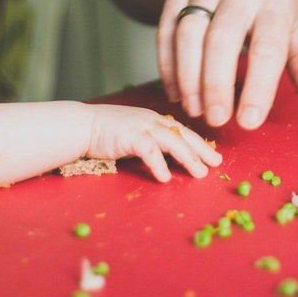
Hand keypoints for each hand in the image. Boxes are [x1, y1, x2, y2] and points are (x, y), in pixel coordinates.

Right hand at [86, 104, 221, 181]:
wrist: (81, 125)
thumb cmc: (105, 132)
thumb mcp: (133, 133)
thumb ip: (150, 141)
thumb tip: (168, 156)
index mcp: (153, 118)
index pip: (182, 130)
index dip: (198, 142)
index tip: (213, 154)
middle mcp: (151, 119)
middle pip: (183, 134)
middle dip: (201, 149)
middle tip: (216, 164)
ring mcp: (141, 126)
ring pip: (172, 141)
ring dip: (188, 158)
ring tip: (199, 173)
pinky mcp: (129, 135)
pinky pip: (149, 151)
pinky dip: (159, 164)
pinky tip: (165, 177)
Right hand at [156, 0, 297, 129]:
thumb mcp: (292, 21)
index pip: (267, 46)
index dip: (258, 86)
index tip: (249, 121)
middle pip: (222, 38)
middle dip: (217, 83)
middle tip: (217, 120)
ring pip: (189, 33)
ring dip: (189, 77)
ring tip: (195, 110)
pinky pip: (166, 29)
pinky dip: (168, 65)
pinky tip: (175, 93)